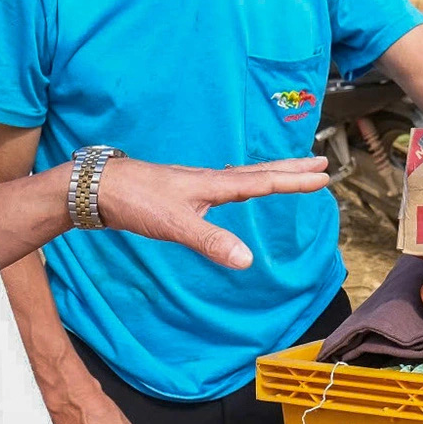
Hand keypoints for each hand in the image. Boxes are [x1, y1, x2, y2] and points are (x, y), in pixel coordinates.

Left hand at [97, 155, 330, 267]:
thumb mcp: (175, 225)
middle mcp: (208, 180)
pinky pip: (225, 183)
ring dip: (270, 173)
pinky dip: (243, 182)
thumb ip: (211, 242)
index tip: (324, 177)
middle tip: (321, 162)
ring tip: (289, 172)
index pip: (263, 182)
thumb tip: (248, 261)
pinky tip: (235, 188)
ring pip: (242, 176)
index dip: (294, 181)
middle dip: (291, 169)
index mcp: (213, 185)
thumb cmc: (135, 201)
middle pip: (259, 171)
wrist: (98, 188)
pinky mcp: (181, 191)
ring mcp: (195, 184)